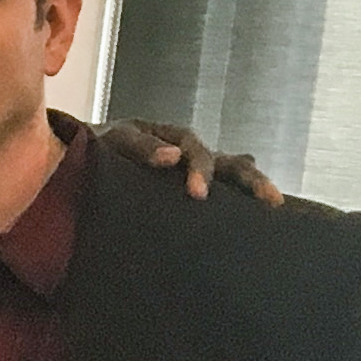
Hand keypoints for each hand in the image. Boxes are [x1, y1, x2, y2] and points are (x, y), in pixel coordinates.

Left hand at [93, 117, 283, 207]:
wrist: (84, 160)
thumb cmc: (100, 150)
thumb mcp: (115, 141)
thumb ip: (140, 147)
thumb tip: (173, 158)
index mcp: (175, 139)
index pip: (196, 151)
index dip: (200, 170)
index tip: (198, 194)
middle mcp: (193, 155)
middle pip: (231, 163)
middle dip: (251, 180)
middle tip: (270, 201)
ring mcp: (196, 175)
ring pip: (235, 176)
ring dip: (255, 188)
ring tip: (277, 206)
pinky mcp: (190, 195)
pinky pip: (223, 196)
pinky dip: (240, 204)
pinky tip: (258, 222)